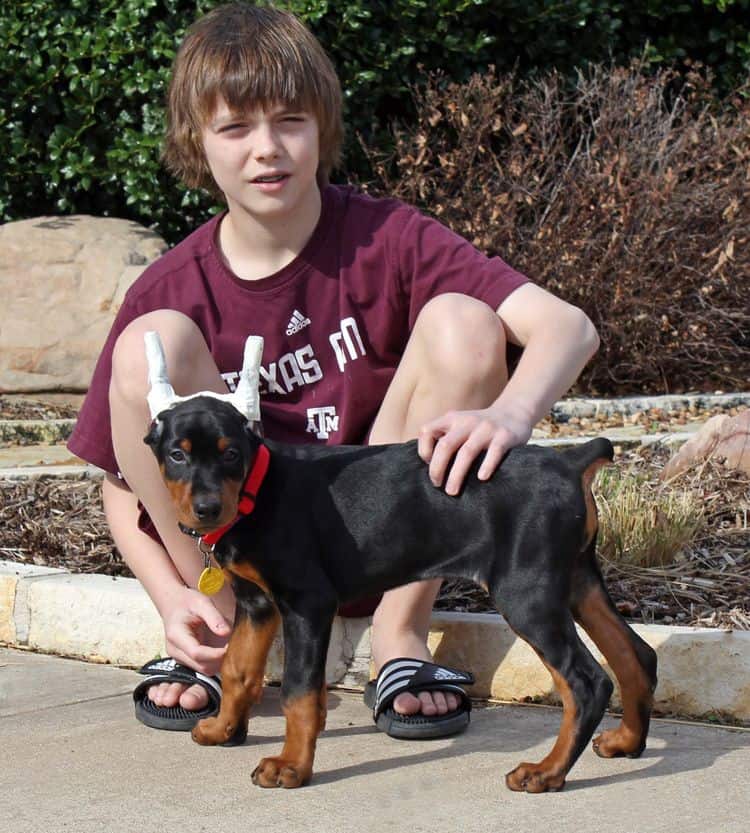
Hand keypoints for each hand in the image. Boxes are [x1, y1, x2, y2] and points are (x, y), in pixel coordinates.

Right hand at [161, 587, 231, 675]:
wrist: (174, 605)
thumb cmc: (187, 602)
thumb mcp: (201, 602)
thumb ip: (214, 617)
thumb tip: (226, 632)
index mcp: (176, 635)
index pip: (196, 653)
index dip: (215, 654)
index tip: (231, 648)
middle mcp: (174, 650)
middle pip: (200, 665)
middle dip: (219, 660)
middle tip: (235, 648)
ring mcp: (178, 657)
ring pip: (202, 669)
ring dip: (218, 663)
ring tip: (231, 649)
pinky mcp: (185, 659)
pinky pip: (202, 666)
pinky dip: (214, 662)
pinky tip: (223, 651)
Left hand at [418, 405, 532, 495]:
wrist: (515, 412)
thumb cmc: (481, 427)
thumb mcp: (460, 424)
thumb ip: (446, 437)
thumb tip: (430, 467)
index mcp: (452, 419)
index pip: (427, 431)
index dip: (423, 450)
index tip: (428, 465)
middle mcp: (467, 422)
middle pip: (445, 446)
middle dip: (437, 468)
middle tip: (437, 485)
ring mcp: (486, 428)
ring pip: (466, 452)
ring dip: (457, 474)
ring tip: (452, 491)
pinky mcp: (504, 436)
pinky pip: (494, 452)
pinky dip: (487, 465)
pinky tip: (482, 478)